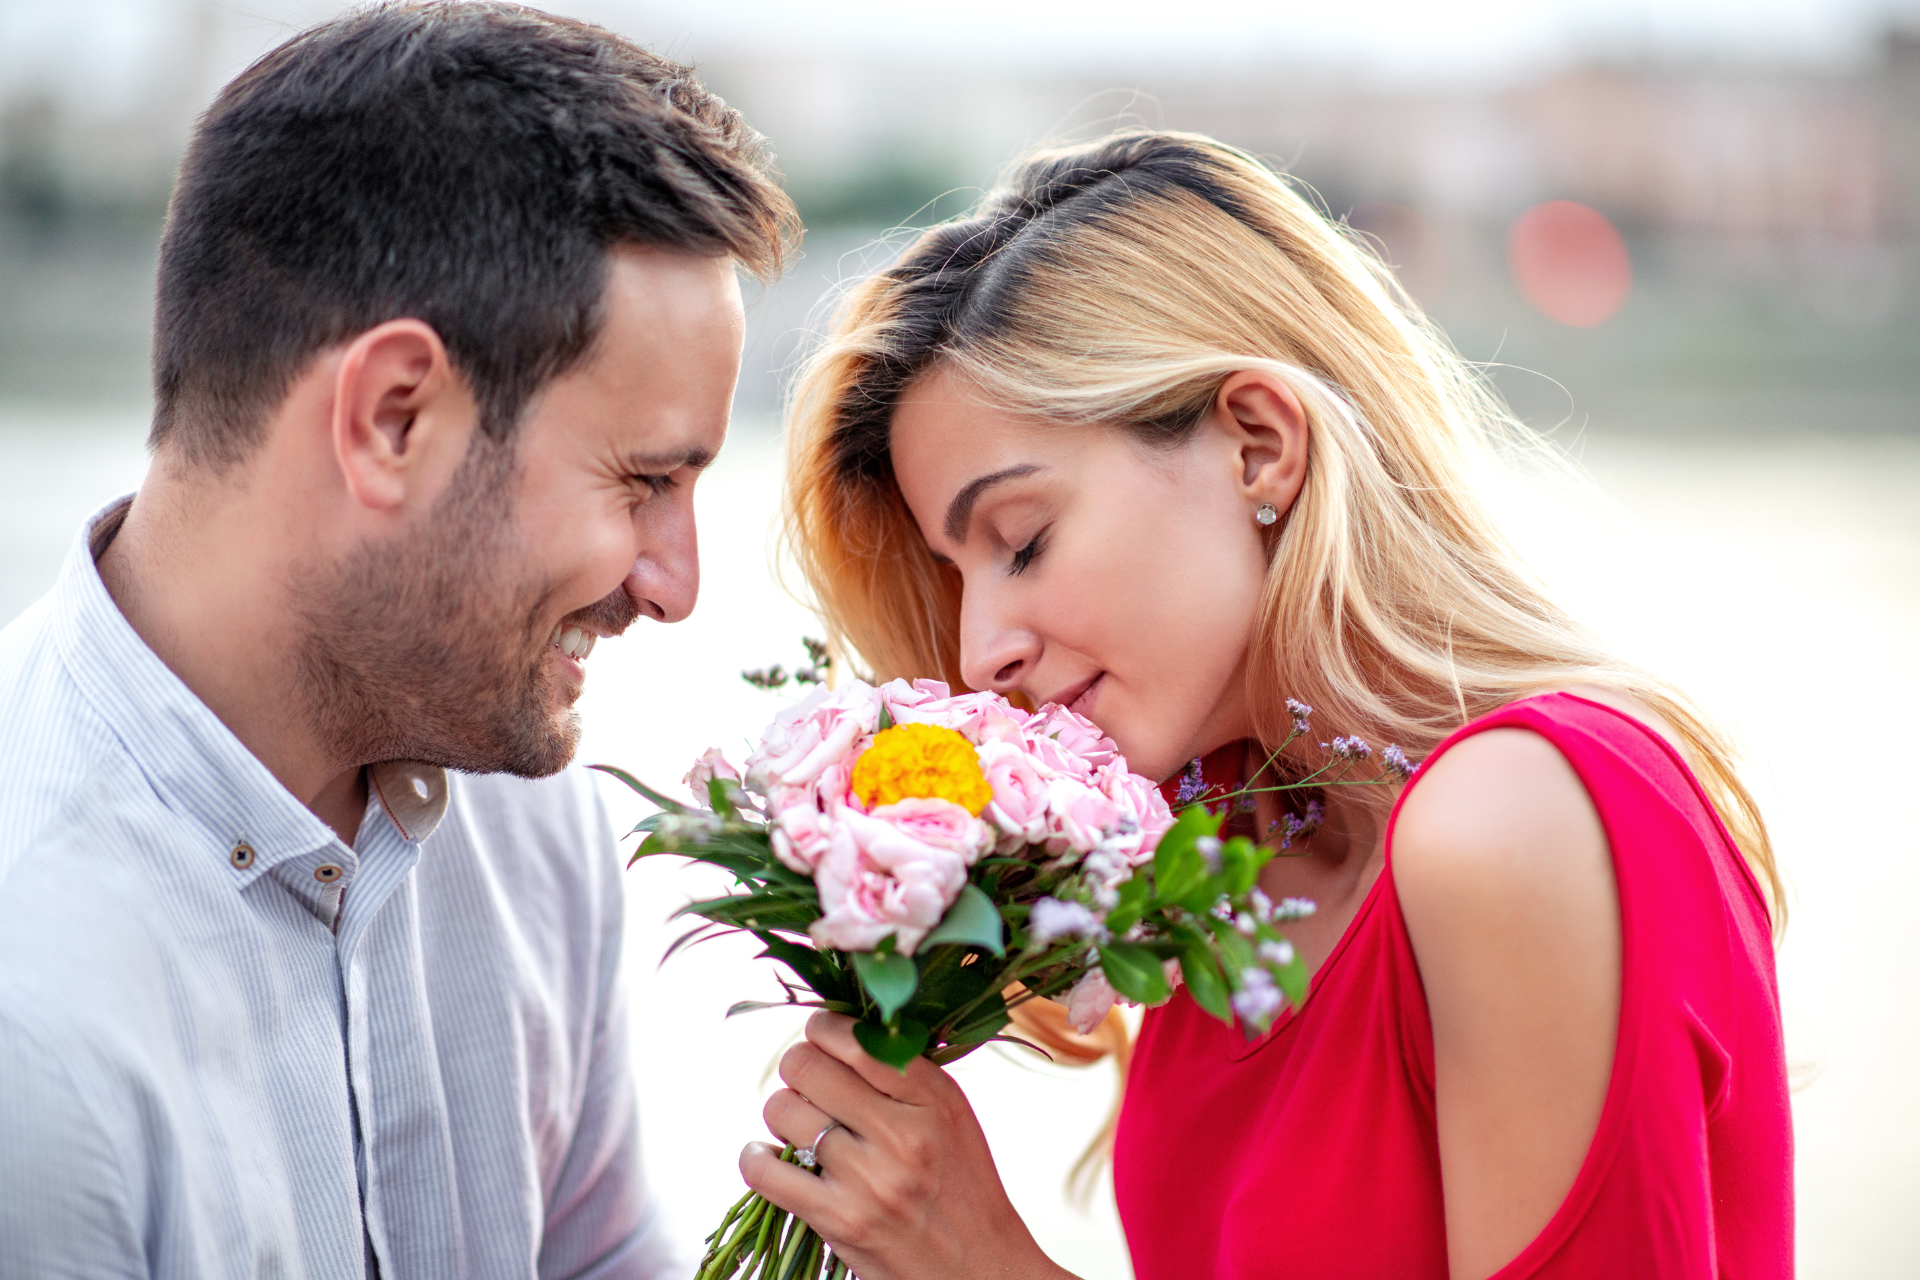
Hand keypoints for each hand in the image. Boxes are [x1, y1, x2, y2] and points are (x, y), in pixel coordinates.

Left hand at [741, 1011, 1076, 1279]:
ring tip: (800, 1124)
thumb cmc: (963, 1186)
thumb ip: (904, 1070)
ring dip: (782, 1112)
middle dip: (798, 1067)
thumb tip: (842, 1029)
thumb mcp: (952, 1115)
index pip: (855, 1039)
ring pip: (782, 1110)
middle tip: (807, 1081)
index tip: (821, 1037)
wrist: (979, 1268)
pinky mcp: (839, 1220)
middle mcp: (901, 1134)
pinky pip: (765, 1171)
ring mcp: (867, 1179)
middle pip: (807, 1067)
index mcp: (933, 1099)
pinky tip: (769, 1157)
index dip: (823, 1029)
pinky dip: (756, 1159)